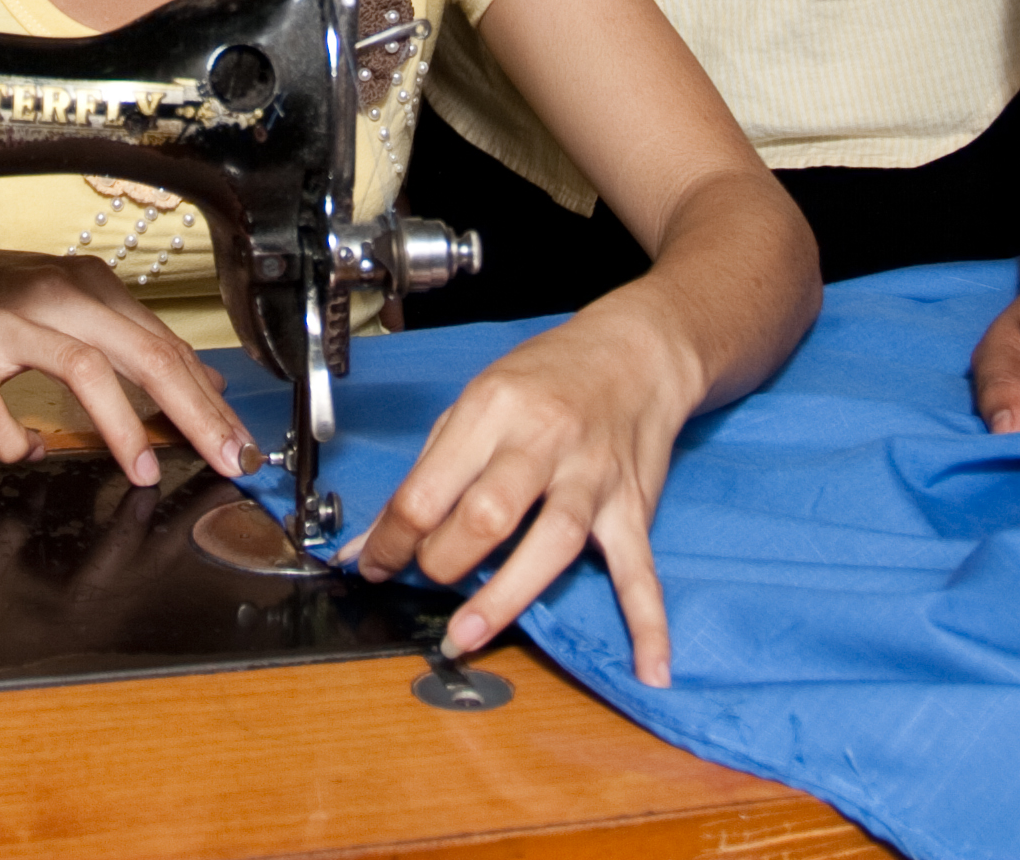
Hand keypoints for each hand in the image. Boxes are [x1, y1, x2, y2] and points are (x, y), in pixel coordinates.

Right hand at [0, 246, 258, 491]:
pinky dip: (14, 437)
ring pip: (83, 368)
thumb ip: (129, 341)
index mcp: (90, 287)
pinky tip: (25, 451)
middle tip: (226, 460)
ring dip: (122, 425)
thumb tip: (202, 382)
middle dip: (193, 413)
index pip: (167, 346)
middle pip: (144, 353)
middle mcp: (57, 297)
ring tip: (145, 470)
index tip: (242, 444)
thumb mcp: (66, 308)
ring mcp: (8, 325)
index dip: (210, 400)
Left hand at [348, 292, 700, 687]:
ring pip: (553, 540)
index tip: (374, 566)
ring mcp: (593, 476)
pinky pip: (640, 570)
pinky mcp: (632, 506)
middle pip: (487, 513)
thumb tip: (370, 543)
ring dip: (505, 595)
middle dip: (442, 560)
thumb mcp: (474, 402)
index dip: (391, 539)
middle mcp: (544, 441)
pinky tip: (649, 668)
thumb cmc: (546, 378)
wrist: (635, 352)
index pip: (428, 488)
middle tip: (425, 579)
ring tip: (466, 638)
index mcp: (492, 410)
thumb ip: (427, 473)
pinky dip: (647, 622)